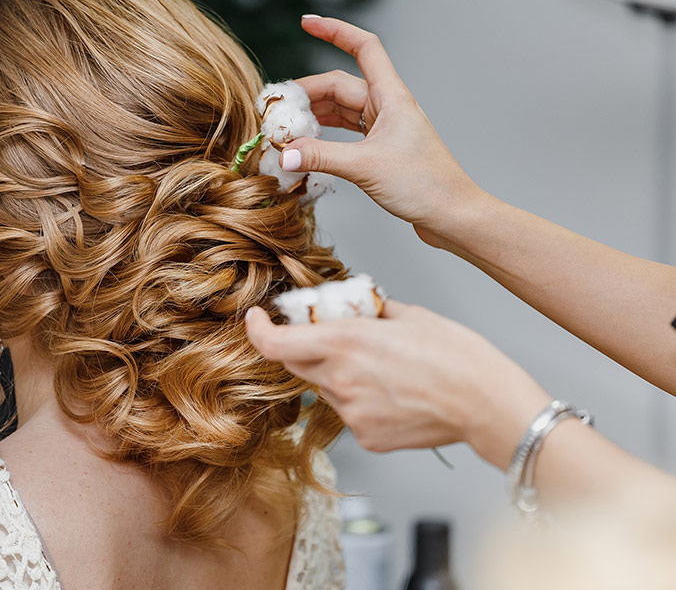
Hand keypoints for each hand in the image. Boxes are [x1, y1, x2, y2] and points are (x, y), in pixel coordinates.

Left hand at [245, 300, 550, 468]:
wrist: (487, 404)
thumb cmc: (457, 355)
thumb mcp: (409, 315)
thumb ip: (370, 312)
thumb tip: (356, 308)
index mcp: (346, 342)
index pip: (275, 343)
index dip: (257, 330)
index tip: (257, 318)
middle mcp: (340, 379)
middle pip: (296, 364)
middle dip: (304, 347)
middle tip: (332, 336)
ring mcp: (352, 413)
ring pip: (325, 389)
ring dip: (338, 375)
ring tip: (381, 368)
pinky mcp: (366, 437)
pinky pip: (349, 413)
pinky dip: (360, 400)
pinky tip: (393, 393)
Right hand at [285, 16, 486, 243]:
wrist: (452, 214)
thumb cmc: (424, 185)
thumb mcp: (366, 168)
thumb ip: (322, 158)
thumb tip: (285, 154)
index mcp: (391, 97)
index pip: (364, 48)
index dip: (335, 30)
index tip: (307, 22)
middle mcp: (388, 107)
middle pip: (341, 85)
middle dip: (308, 92)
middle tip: (277, 109)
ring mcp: (385, 128)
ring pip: (342, 110)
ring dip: (315, 115)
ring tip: (287, 127)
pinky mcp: (382, 150)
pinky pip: (347, 133)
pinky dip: (326, 135)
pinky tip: (309, 145)